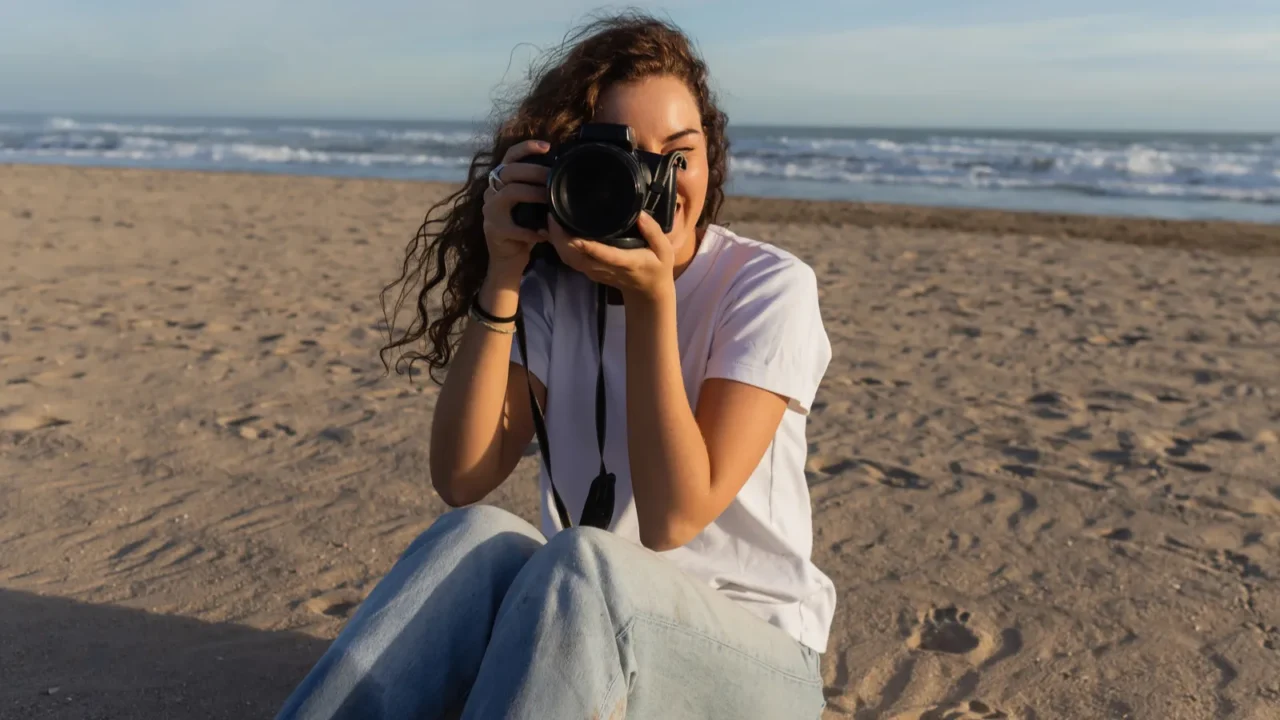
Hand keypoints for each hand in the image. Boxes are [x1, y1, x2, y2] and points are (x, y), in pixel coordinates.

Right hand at [481, 140, 550, 279]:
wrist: (508, 257)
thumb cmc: (524, 226)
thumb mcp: (530, 203)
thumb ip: (537, 187)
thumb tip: (561, 173)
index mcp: (501, 182)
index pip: (509, 157)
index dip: (526, 147)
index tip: (547, 146)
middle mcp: (491, 192)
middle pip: (509, 171)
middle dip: (534, 171)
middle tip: (553, 176)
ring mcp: (490, 211)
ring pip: (509, 193)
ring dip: (533, 194)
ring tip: (550, 200)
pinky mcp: (494, 230)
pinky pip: (515, 227)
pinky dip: (532, 230)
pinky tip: (545, 234)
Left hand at [546, 211, 675, 303]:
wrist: (648, 292)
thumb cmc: (657, 268)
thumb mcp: (664, 250)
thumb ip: (653, 232)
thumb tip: (640, 214)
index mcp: (625, 262)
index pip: (604, 255)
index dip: (589, 247)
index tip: (575, 237)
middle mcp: (606, 268)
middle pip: (578, 257)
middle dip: (562, 239)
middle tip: (553, 215)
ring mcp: (595, 271)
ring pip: (570, 259)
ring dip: (557, 241)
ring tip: (551, 218)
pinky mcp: (589, 270)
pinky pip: (569, 259)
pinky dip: (558, 246)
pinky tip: (553, 230)